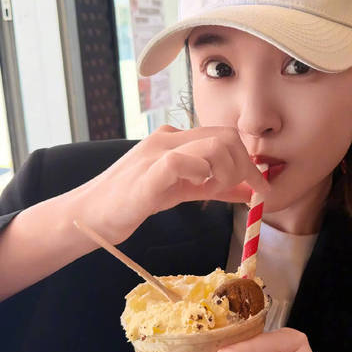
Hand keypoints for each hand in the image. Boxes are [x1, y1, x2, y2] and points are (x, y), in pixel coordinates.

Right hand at [74, 125, 269, 243]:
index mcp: (177, 140)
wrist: (90, 215)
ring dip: (226, 172)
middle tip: (243, 192)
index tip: (260, 186)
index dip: (249, 160)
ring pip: (213, 145)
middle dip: (244, 166)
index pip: (226, 136)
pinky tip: (195, 186)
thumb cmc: (132, 202)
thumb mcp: (182, 191)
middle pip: (227, 137)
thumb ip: (214, 187)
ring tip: (212, 190)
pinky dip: (200, 174)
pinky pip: (184, 162)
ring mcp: (158, 152)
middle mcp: (169, 138)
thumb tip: (249, 191)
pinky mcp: (149, 172)